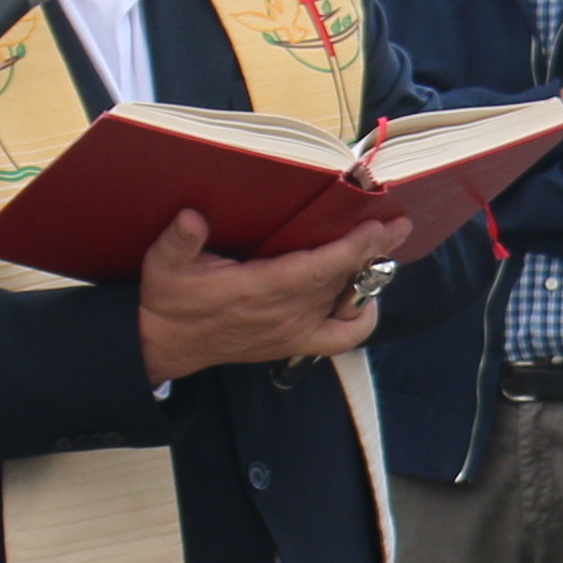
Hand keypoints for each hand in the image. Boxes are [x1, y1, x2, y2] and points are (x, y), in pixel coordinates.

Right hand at [135, 211, 411, 382]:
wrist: (167, 342)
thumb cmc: (170, 298)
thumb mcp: (163, 265)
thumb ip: (178, 241)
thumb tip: (191, 218)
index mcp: (256, 290)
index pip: (317, 269)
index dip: (351, 249)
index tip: (378, 228)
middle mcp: (282, 314)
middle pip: (340, 282)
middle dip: (372, 253)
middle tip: (399, 226)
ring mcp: (292, 332)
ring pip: (345, 305)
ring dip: (369, 278)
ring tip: (384, 249)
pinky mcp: (294, 344)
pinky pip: (342, 339)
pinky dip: (361, 319)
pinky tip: (366, 297)